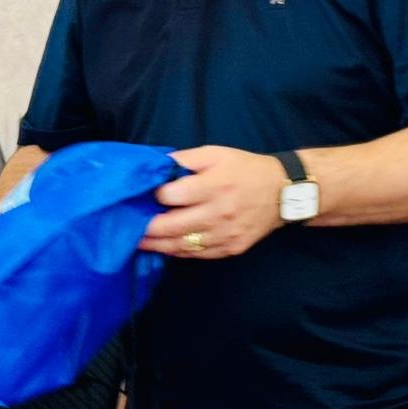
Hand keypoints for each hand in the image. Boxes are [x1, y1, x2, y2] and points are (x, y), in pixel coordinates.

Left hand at [139, 146, 284, 258]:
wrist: (282, 192)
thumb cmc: (244, 169)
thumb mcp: (215, 153)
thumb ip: (185, 159)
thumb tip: (157, 166)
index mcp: (214, 185)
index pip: (173, 196)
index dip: (155, 196)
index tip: (143, 195)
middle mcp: (218, 212)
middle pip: (172, 226)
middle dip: (146, 228)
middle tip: (126, 228)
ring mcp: (225, 234)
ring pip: (183, 245)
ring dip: (157, 245)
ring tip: (136, 242)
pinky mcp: (231, 248)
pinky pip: (198, 254)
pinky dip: (178, 252)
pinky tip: (163, 248)